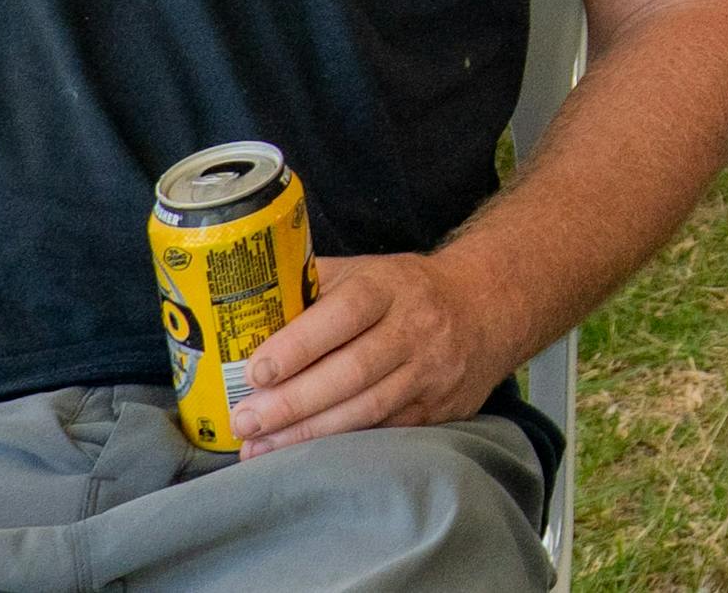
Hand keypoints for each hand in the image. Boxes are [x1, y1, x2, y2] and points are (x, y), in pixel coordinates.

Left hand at [229, 247, 522, 444]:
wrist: (487, 306)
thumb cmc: (404, 290)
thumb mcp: (365, 271)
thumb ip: (311, 284)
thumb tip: (240, 301)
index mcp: (390, 286)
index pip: (344, 313)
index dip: (299, 344)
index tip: (257, 370)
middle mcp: (416, 327)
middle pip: (352, 371)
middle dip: (292, 402)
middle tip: (245, 421)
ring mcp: (432, 371)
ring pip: (367, 409)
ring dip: (308, 434)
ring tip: (259, 448)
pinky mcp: (440, 408)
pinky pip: (384, 432)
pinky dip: (339, 448)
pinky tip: (302, 457)